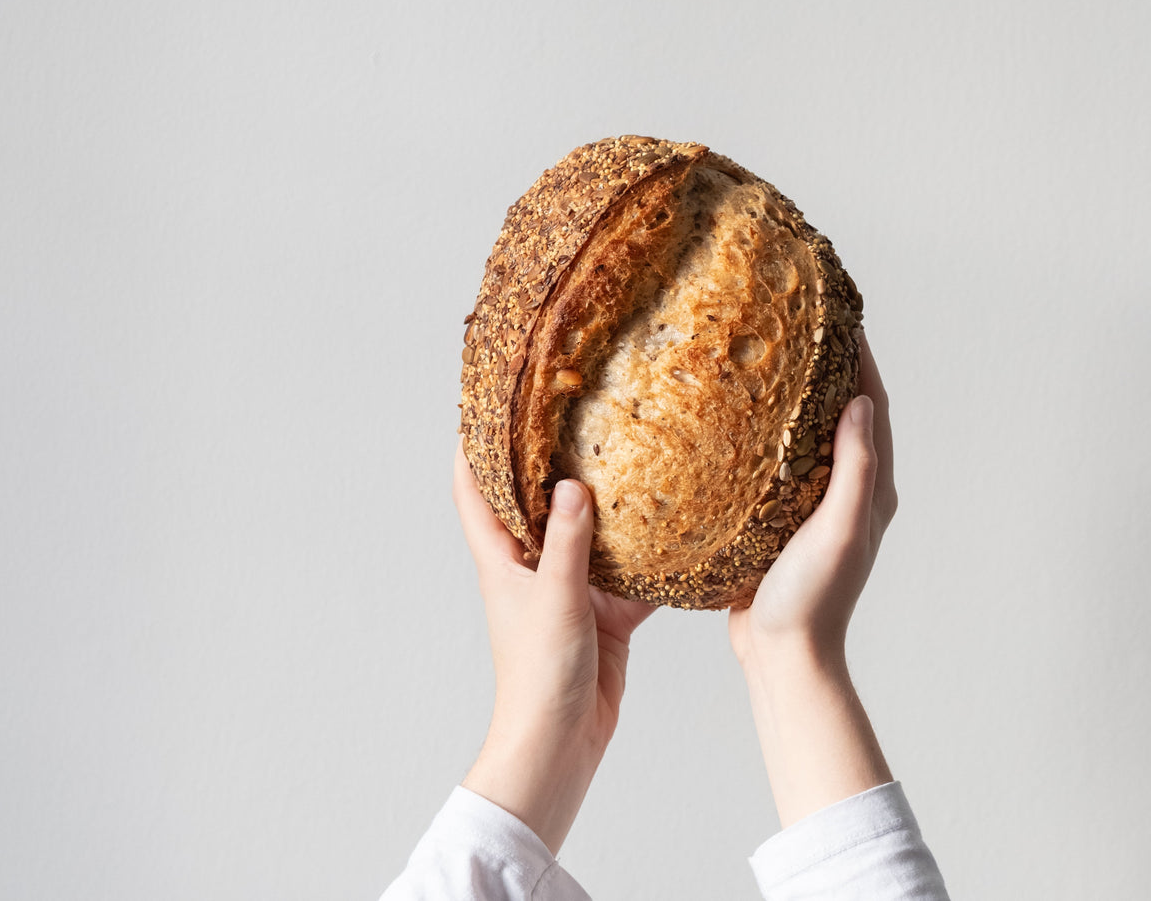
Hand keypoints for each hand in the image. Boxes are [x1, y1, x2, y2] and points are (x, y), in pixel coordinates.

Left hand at [454, 441, 655, 853]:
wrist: (560, 744)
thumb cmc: (538, 678)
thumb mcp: (555, 598)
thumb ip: (566, 541)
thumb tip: (572, 485)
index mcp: (502, 561)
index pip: (474, 492)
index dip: (473, 448)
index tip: (484, 407)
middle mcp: (532, 570)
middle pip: (535, 505)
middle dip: (553, 466)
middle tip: (578, 419)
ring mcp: (569, 592)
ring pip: (590, 538)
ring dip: (610, 510)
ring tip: (636, 462)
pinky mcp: (604, 617)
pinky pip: (629, 577)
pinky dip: (650, 560)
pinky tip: (677, 533)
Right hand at [729, 335, 897, 670]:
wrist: (783, 657)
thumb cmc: (812, 599)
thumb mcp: (839, 529)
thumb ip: (856, 469)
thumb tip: (861, 402)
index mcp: (872, 490)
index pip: (872, 406)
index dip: (860, 356)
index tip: (840, 311)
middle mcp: (850, 493)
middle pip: (844, 412)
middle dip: (828, 365)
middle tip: (797, 321)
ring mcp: (815, 506)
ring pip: (808, 435)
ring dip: (794, 396)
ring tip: (765, 356)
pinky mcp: (782, 520)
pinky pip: (777, 462)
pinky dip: (764, 432)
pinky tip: (734, 418)